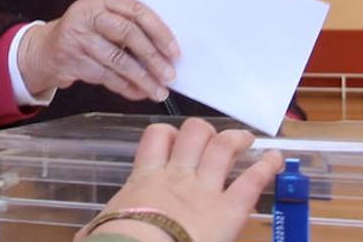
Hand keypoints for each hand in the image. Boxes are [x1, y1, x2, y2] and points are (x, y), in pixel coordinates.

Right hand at [19, 0, 178, 101]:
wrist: (45, 50)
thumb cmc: (84, 34)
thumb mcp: (102, 21)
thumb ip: (128, 28)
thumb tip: (165, 52)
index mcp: (101, 2)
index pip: (136, 10)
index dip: (159, 31)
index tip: (174, 51)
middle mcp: (87, 16)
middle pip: (127, 33)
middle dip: (152, 57)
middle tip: (169, 74)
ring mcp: (77, 38)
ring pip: (117, 60)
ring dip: (142, 78)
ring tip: (158, 90)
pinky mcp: (71, 60)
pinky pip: (105, 76)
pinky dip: (125, 87)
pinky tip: (138, 93)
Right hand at [75, 118, 282, 241]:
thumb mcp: (100, 231)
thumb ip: (101, 227)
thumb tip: (86, 237)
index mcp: (145, 179)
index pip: (157, 138)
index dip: (169, 134)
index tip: (175, 140)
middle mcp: (177, 177)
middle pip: (193, 134)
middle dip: (205, 131)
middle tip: (213, 138)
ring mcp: (204, 190)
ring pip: (222, 148)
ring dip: (236, 139)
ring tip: (245, 139)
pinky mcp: (228, 211)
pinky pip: (251, 181)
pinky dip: (266, 167)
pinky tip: (276, 158)